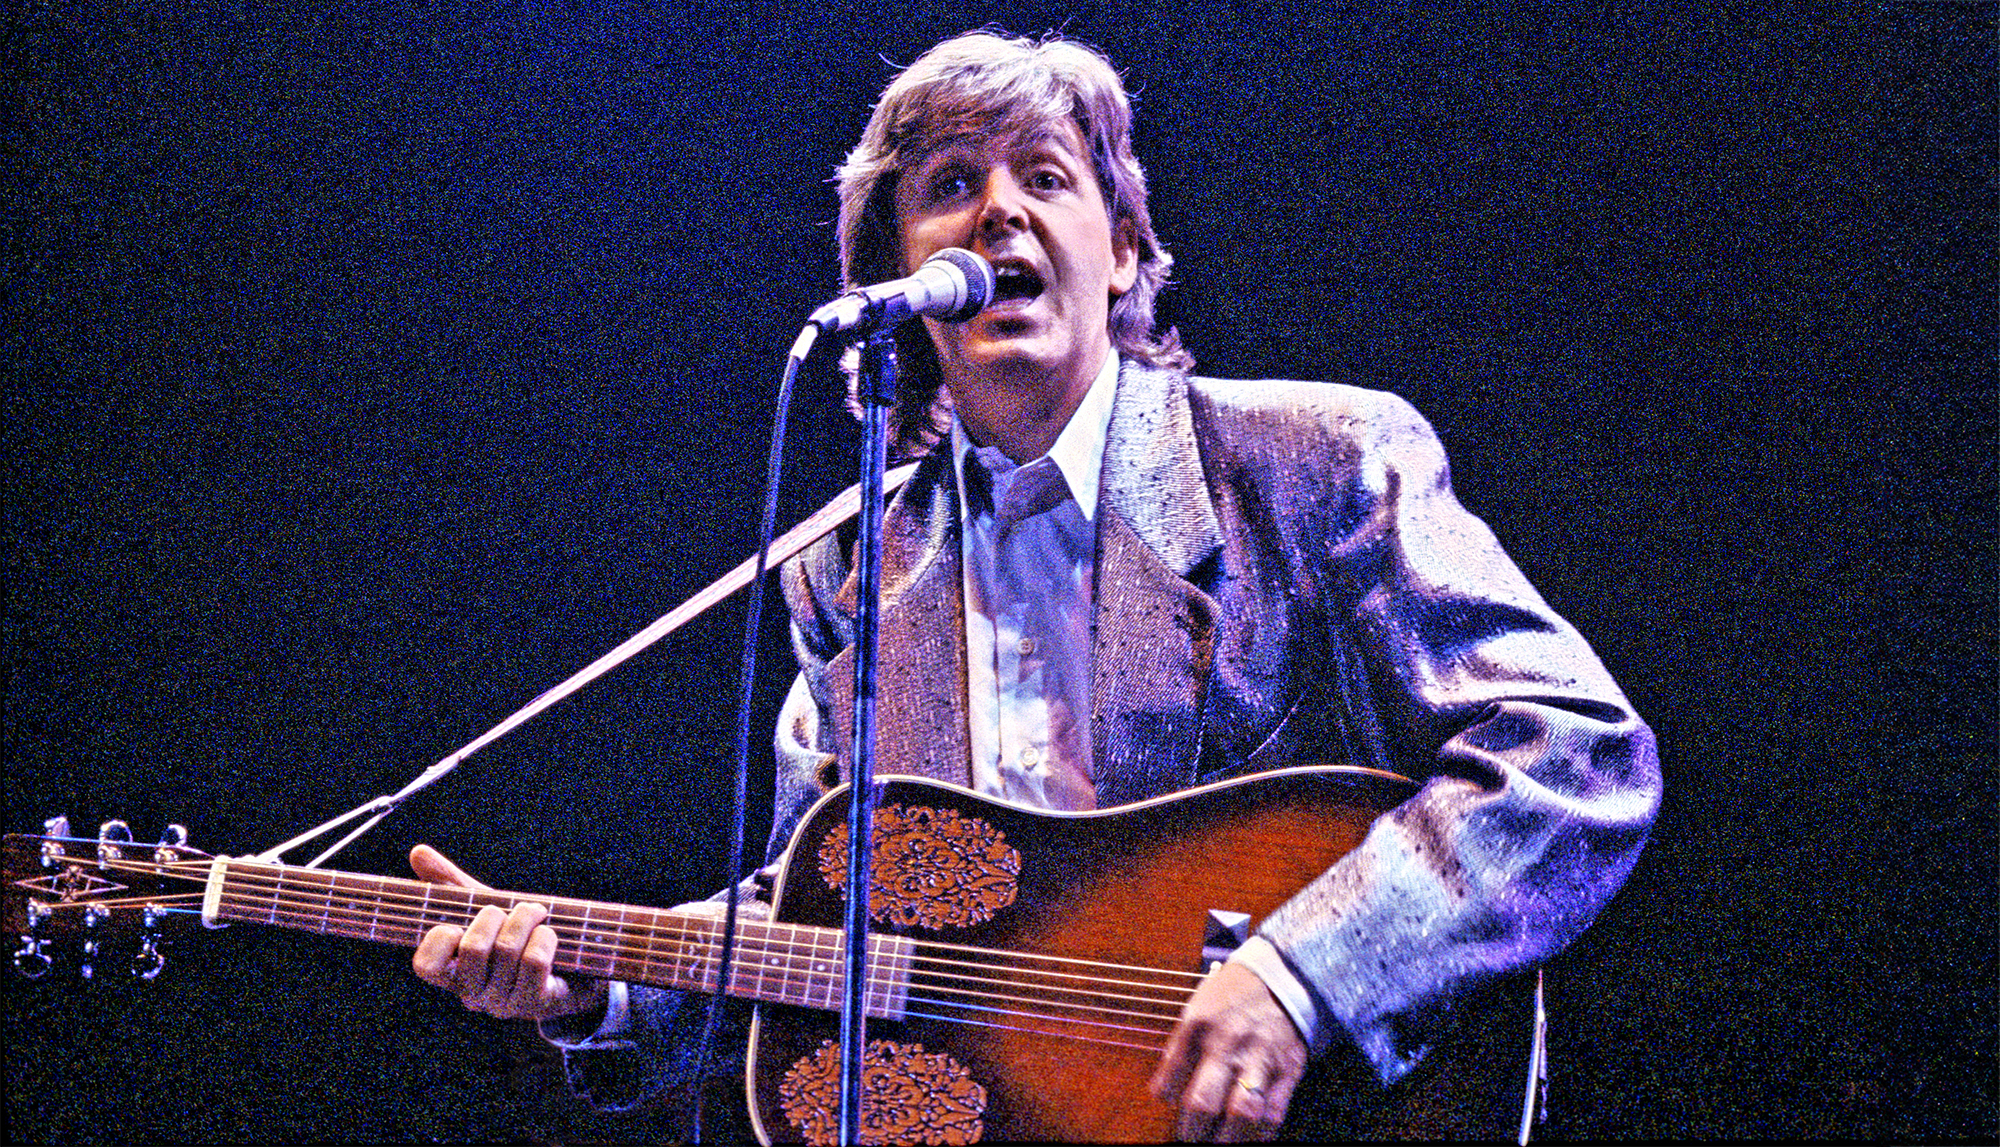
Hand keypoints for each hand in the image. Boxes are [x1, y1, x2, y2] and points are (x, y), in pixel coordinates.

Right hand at [408, 844, 606, 1022]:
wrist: (573, 965)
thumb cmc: (518, 935)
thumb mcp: (484, 908)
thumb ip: (450, 884)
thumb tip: (417, 852)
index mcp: (452, 972)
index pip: (425, 966)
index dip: (440, 939)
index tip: (458, 924)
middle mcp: (473, 994)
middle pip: (473, 948)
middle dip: (495, 915)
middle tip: (510, 909)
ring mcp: (503, 1002)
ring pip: (507, 950)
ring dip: (526, 918)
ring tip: (537, 913)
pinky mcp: (534, 1003)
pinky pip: (534, 960)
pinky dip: (545, 937)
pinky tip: (549, 935)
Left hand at [1149, 961, 1308, 1142]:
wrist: (1282, 974)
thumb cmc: (1232, 993)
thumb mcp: (1196, 1006)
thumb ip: (1181, 1047)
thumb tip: (1165, 1089)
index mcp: (1197, 1027)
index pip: (1169, 1078)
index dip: (1165, 1096)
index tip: (1169, 1102)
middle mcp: (1226, 1044)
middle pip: (1203, 1103)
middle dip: (1192, 1131)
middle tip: (1190, 1137)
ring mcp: (1259, 1059)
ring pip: (1242, 1113)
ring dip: (1227, 1138)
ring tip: (1219, 1142)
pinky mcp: (1287, 1069)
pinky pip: (1274, 1112)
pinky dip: (1261, 1132)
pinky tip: (1251, 1136)